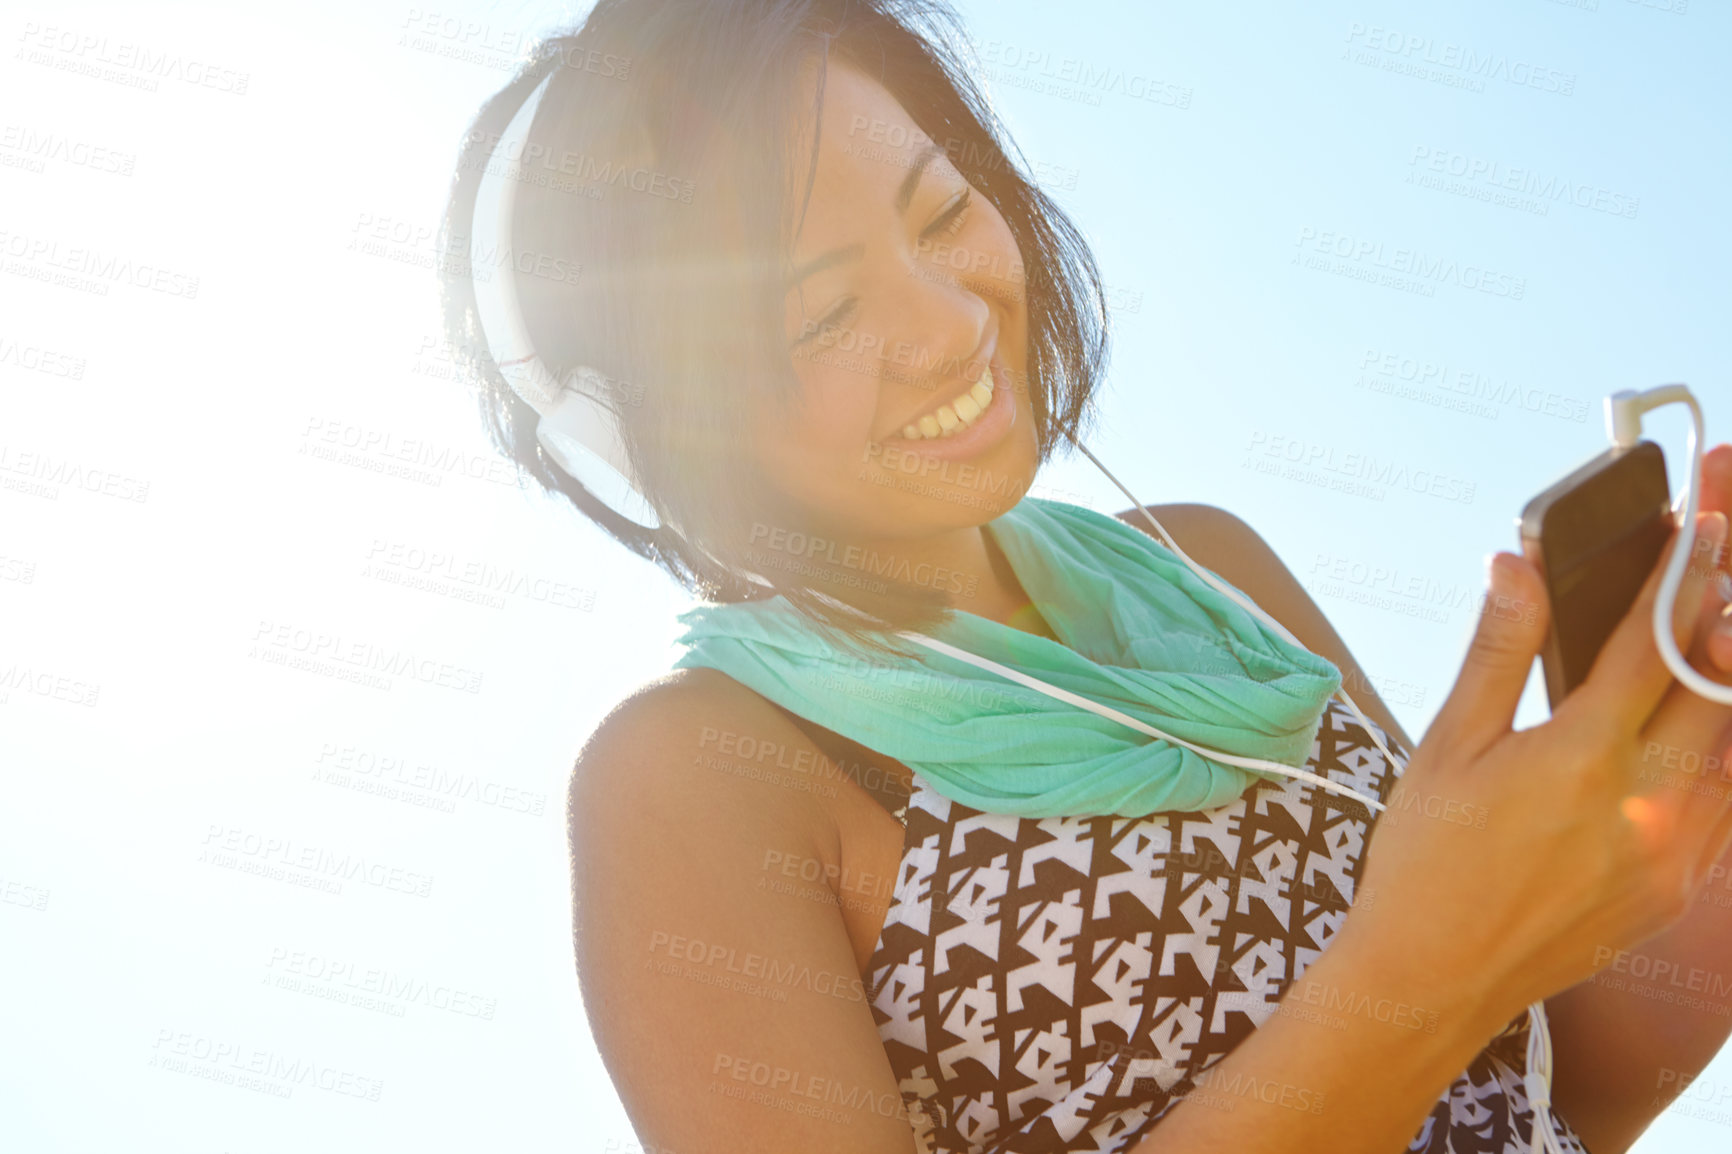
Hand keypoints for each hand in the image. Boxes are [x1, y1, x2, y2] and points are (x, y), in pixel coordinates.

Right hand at [1341, 496, 1731, 1025]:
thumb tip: (1515, 567)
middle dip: (1723, 616)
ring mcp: (1677, 854)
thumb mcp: (1446, 747)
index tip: (1708, 526)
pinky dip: (1726, 752)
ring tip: (1716, 639)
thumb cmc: (1426, 860)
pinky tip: (1703, 729)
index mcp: (1581, 759)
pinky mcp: (1685, 890)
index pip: (1657, 644)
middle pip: (1721, 686)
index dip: (1687, 575)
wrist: (1435, 977)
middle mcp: (1646, 806)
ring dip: (1730, 686)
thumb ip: (1498, 652)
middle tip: (1721, 568)